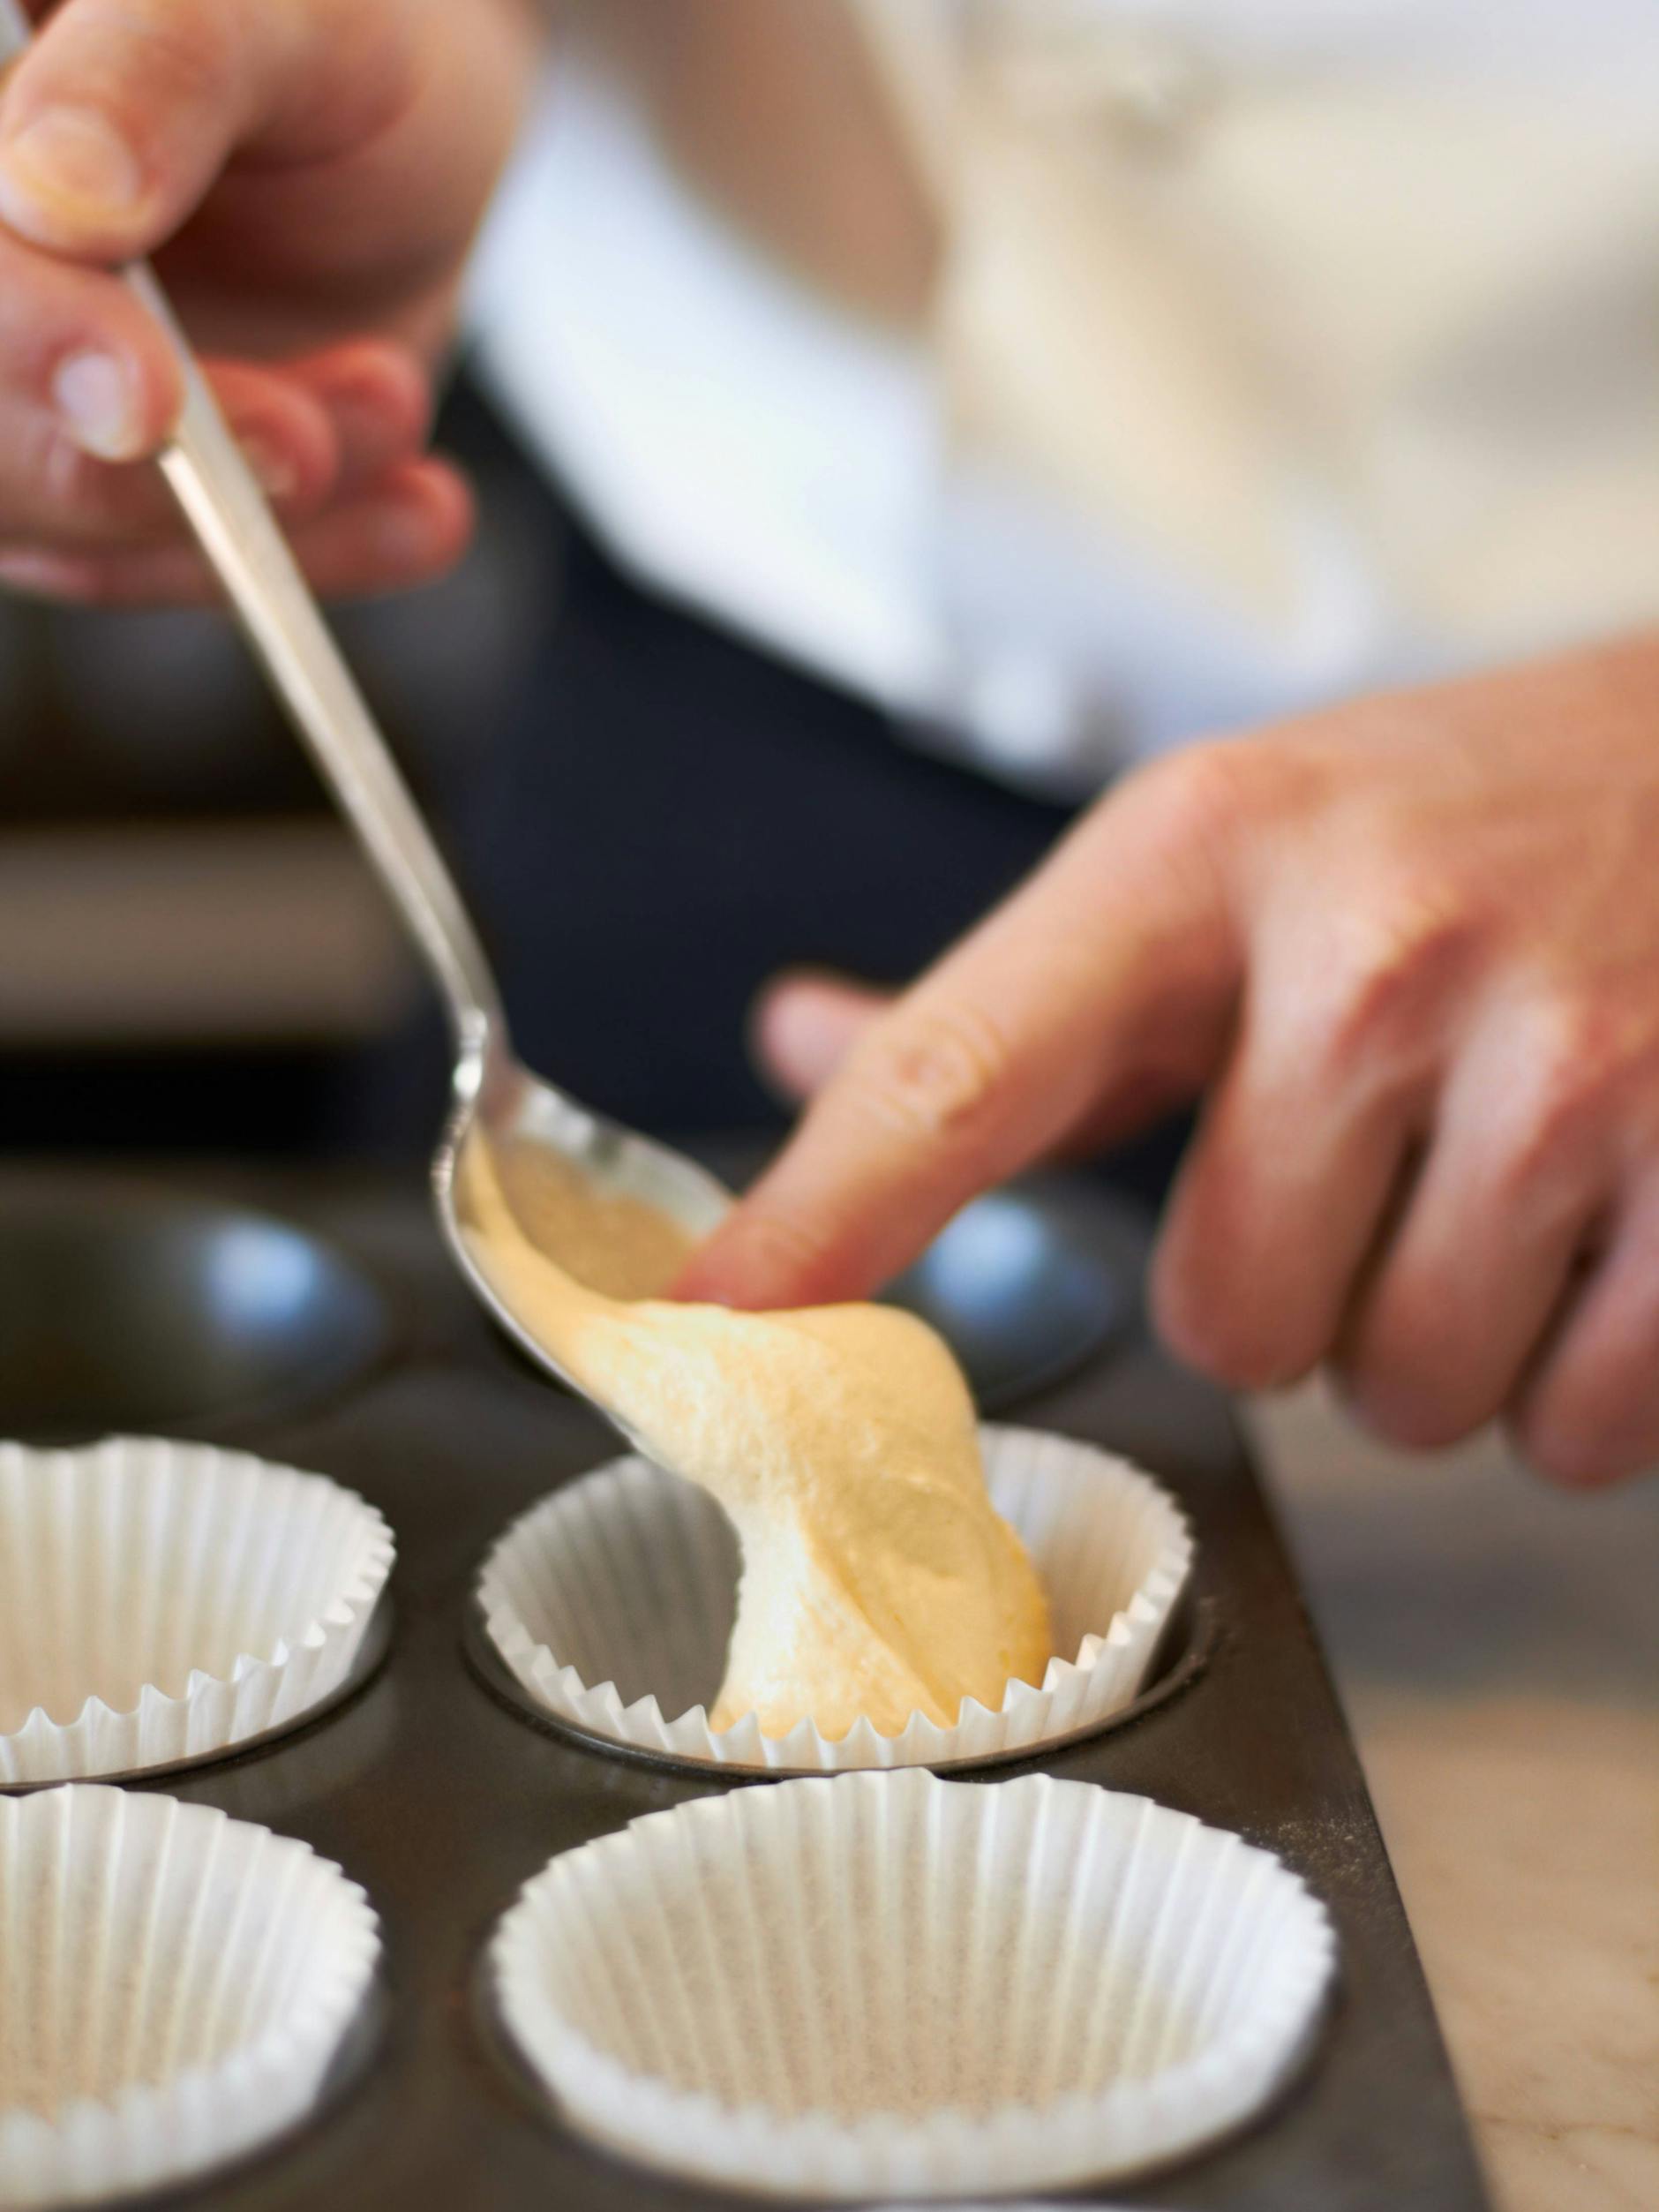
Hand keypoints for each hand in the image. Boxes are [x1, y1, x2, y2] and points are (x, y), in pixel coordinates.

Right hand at [0, 0, 533, 603]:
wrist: (401, 129)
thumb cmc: (330, 37)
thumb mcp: (281, 13)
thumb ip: (161, 68)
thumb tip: (55, 192)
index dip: (23, 342)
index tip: (145, 400)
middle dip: (146, 475)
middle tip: (311, 444)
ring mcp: (21, 389)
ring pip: (69, 525)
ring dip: (251, 515)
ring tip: (393, 404)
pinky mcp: (109, 481)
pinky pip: (174, 567)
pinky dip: (310, 555)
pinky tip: (420, 509)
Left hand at [678, 639, 1658, 1486]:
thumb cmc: (1468, 820)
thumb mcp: (1230, 853)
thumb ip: (1018, 997)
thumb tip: (793, 1040)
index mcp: (1205, 858)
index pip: (963, 1071)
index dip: (818, 1219)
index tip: (701, 1332)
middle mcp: (1373, 949)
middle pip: (1221, 1324)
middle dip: (1293, 1290)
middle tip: (1383, 1155)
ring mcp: (1564, 1058)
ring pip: (1400, 1394)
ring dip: (1439, 1334)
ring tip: (1506, 1170)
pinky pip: (1573, 1428)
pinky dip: (1582, 1378)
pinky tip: (1608, 1225)